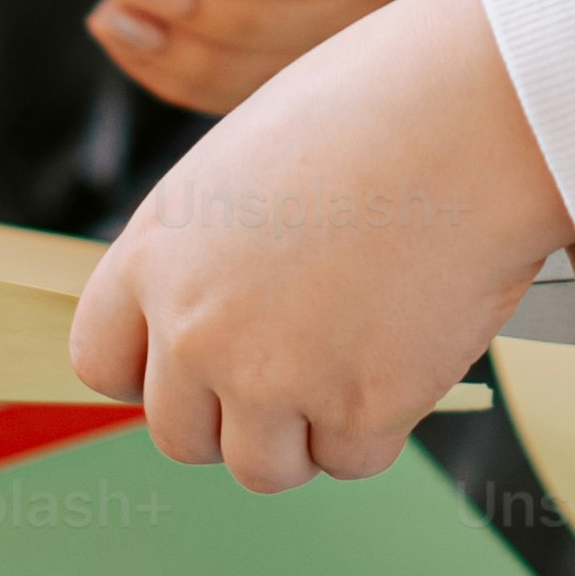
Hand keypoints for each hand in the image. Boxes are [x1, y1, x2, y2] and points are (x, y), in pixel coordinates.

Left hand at [69, 0, 570, 488]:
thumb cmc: (377, 108)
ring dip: (307, 432)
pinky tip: (409, 344)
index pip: (102, 362)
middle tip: (300, 362)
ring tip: (358, 351)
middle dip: (236, 416)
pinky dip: (384, 423)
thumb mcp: (249, 161)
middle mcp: (196, 328)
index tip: (200, 366)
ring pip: (265, 467)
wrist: (472, 115)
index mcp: (157, 253)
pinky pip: (354, 458)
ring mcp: (273, 377)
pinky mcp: (357, 409)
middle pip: (181, 436)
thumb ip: (214, 247)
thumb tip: (226, 307)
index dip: (154, 372)